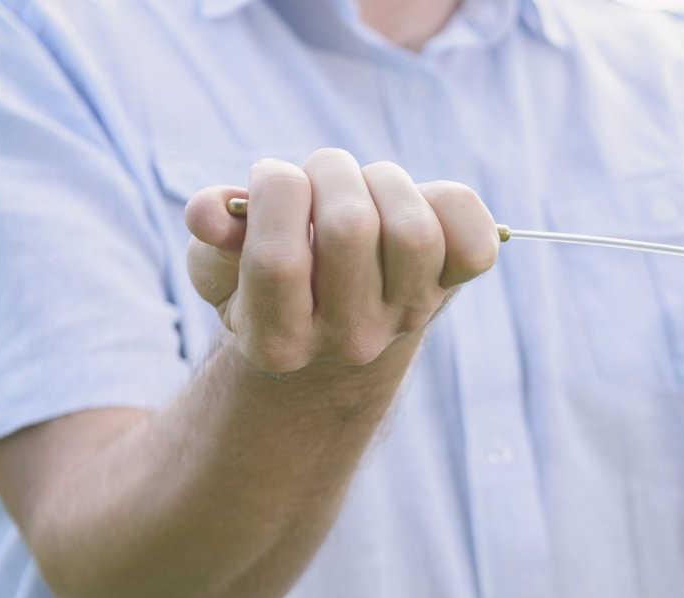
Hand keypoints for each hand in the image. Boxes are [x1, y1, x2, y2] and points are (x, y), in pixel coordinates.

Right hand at [184, 148, 498, 374]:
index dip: (273, 191)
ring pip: (413, 231)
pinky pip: (474, 243)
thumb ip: (211, 239)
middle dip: (328, 172)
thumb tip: (208, 214)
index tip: (271, 178)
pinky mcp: (450, 291)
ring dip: (384, 181)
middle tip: (319, 176)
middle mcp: (350, 339)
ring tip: (362, 186)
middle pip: (350, 229)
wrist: (336, 331)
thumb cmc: (271, 280)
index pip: (278, 258)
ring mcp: (405, 317)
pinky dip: (450, 204)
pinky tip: (413, 204)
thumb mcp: (222, 267)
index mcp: (278, 339)